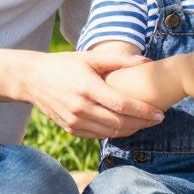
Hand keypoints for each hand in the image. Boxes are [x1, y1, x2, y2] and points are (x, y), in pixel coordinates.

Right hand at [17, 49, 163, 138]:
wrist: (33, 79)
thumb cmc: (65, 64)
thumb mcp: (90, 58)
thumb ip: (119, 60)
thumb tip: (147, 61)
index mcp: (87, 87)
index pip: (122, 105)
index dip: (143, 111)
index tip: (160, 113)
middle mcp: (80, 108)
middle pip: (119, 122)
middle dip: (142, 123)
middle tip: (158, 119)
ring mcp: (74, 121)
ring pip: (110, 132)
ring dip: (131, 130)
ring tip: (146, 123)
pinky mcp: (70, 129)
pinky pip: (98, 136)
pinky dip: (115, 133)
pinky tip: (127, 126)